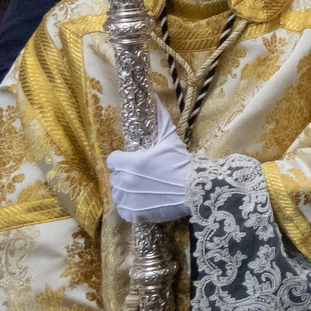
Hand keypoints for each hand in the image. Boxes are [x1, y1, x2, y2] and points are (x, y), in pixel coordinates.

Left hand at [105, 104, 191, 223]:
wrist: (197, 191)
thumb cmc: (182, 163)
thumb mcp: (170, 139)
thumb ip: (159, 119)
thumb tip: (152, 96)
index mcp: (132, 163)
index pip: (112, 160)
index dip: (121, 159)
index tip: (132, 160)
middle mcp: (126, 182)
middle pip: (115, 177)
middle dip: (125, 174)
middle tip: (142, 174)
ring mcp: (129, 200)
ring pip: (118, 193)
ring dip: (126, 191)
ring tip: (142, 188)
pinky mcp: (135, 214)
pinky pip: (124, 210)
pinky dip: (131, 207)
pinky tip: (143, 201)